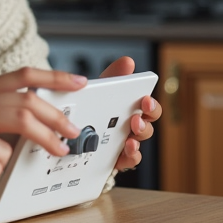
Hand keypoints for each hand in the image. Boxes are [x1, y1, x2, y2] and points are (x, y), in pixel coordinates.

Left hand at [98, 56, 161, 173]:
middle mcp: (131, 129)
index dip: (152, 106)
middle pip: (147, 128)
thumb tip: (128, 61)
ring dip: (136, 142)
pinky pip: (127, 162)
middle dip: (145, 123)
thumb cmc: (94, 107)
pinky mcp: (115, 159)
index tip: (146, 100)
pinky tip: (122, 154)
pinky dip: (128, 158)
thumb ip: (115, 75)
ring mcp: (124, 145)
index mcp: (131, 111)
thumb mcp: (102, 90)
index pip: (149, 109)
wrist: (71, 129)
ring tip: (129, 139)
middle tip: (136, 119)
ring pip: (138, 145)